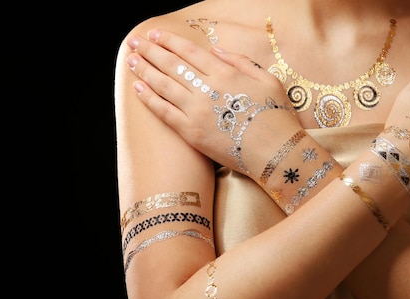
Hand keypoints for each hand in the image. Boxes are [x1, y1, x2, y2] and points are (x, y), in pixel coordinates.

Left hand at [126, 29, 300, 175]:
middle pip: (171, 64)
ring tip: (132, 60)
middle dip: (150, 51)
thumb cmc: (277, 117)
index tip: (155, 35)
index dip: (169, 41)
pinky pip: (164, 112)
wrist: (276, 152)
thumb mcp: (268, 79)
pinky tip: (138, 88)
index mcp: (225, 73)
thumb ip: (241, 61)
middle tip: (135, 42)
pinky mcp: (191, 133)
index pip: (189, 51)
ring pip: (163, 85)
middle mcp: (207, 89)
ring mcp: (196, 111)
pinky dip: (149, 98)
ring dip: (145, 70)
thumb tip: (216, 49)